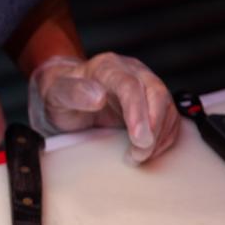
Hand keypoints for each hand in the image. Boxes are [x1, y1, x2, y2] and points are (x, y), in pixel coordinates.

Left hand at [28, 53, 178, 163]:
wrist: (63, 96)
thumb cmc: (58, 95)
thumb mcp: (56, 94)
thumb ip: (73, 93)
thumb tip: (98, 97)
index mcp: (107, 67)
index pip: (130, 86)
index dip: (138, 111)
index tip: (139, 138)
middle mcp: (131, 72)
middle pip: (156, 94)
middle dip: (154, 126)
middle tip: (140, 153)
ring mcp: (144, 86)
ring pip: (166, 106)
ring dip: (160, 134)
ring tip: (140, 156)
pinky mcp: (150, 102)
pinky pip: (168, 117)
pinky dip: (164, 136)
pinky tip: (151, 151)